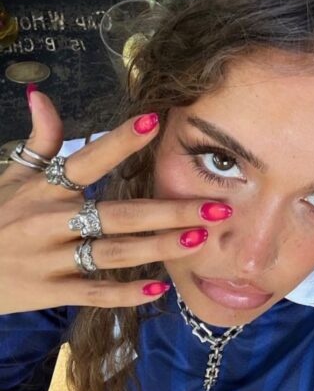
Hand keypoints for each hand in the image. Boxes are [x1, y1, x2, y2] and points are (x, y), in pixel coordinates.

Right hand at [0, 89, 231, 314]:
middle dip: (170, 211)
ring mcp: (51, 260)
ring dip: (160, 247)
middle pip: (119, 214)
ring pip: (114, 254)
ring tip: (201, 240)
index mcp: (44, 188)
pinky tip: (161, 288)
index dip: (120, 140)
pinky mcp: (50, 291)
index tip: (156, 121)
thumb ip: (37, 140)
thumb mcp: (11, 176)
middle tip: (215, 207)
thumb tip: (42, 96)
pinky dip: (126, 294)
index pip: (88, 159)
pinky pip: (94, 294)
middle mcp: (50, 221)